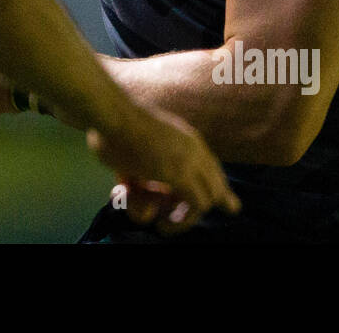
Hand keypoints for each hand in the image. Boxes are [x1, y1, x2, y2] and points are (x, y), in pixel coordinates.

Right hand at [87, 104, 241, 234]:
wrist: (109, 112)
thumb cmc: (111, 131)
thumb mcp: (127, 162)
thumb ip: (136, 188)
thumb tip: (146, 215)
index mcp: (185, 137)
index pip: (211, 167)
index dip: (216, 188)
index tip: (229, 205)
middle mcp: (193, 147)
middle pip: (216, 183)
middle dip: (205, 204)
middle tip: (180, 220)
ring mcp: (190, 160)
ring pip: (209, 199)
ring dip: (187, 218)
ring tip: (164, 226)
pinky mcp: (181, 174)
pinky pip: (196, 207)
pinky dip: (181, 221)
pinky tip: (162, 225)